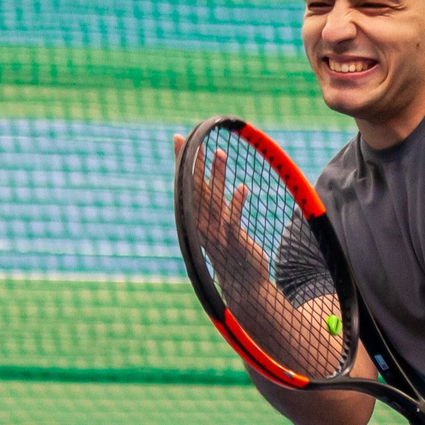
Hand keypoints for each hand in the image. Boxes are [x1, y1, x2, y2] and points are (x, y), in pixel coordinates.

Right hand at [171, 131, 274, 290]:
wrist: (245, 285)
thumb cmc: (233, 254)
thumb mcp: (222, 227)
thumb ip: (219, 207)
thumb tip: (218, 186)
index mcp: (197, 220)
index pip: (187, 186)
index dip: (183, 163)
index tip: (179, 139)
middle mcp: (203, 225)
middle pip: (196, 190)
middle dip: (193, 165)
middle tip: (191, 140)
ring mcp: (217, 234)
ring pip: (214, 200)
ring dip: (217, 176)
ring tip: (221, 153)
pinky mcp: (233, 242)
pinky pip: (233, 219)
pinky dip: (237, 203)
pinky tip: (243, 187)